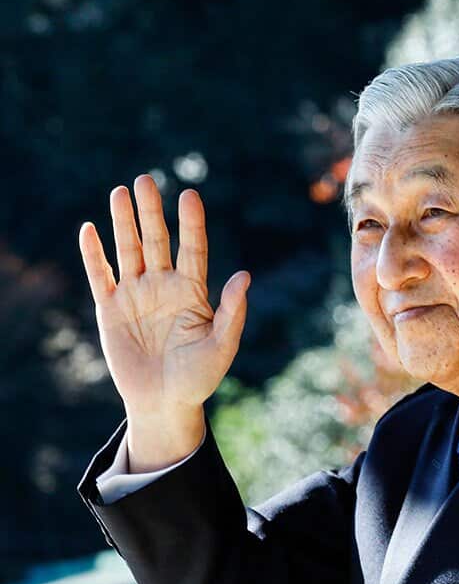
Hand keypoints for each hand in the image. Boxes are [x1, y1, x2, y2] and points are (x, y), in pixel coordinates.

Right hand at [79, 175, 249, 470]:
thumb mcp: (222, 346)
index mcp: (193, 291)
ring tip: (121, 191)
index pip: (193, 249)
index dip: (191, 223)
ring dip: (123, 222)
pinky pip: (101, 276)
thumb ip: (232, 311)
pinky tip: (90, 229)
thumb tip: (244, 275)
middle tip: (146, 180)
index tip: (190, 194)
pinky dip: (94, 254)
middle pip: (157, 241)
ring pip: (129, 250)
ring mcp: (136, 295)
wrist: (165, 403)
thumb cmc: (199, 377)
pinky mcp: (110, 309)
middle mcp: (163, 286)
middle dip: (151, 211)